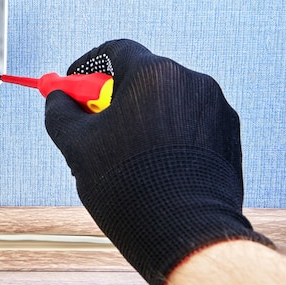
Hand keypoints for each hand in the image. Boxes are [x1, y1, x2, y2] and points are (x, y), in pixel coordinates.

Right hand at [45, 39, 271, 284]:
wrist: (184, 232)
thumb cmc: (128, 187)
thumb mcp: (77, 146)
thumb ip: (60, 112)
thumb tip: (57, 98)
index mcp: (153, 74)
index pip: (114, 51)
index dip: (87, 67)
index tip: (74, 87)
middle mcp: (190, 81)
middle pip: (141, 76)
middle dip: (113, 96)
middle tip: (94, 123)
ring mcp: (215, 107)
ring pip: (165, 101)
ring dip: (142, 117)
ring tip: (126, 156)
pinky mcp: (228, 134)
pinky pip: (188, 122)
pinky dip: (168, 134)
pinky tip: (154, 166)